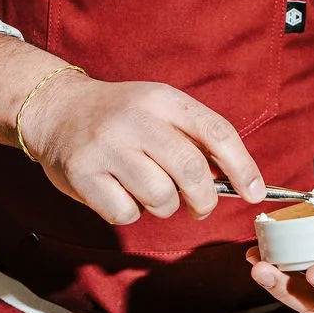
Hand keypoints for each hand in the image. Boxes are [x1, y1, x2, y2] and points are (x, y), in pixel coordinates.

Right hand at [23, 74, 265, 226]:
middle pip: (190, 170)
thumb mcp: (159, 108)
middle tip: (201, 207)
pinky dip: (129, 212)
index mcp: (163, 99)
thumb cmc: (121, 116)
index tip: (256, 193)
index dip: (243, 166)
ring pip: (160, 197)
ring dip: (164, 206)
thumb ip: (193, 137)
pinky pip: (125, 213)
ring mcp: (107, 146)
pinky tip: (118, 192)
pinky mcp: (83, 174)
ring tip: (150, 190)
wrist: (57, 109)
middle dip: (204, 199)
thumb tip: (236, 180)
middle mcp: (136, 119)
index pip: (215, 131)